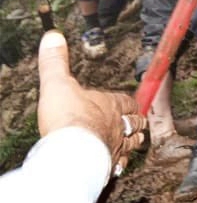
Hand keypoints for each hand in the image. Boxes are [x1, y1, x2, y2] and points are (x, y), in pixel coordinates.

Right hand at [37, 30, 145, 174]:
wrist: (69, 153)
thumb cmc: (66, 118)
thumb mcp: (57, 83)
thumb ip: (55, 62)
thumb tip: (53, 36)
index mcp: (110, 104)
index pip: (126, 101)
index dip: (128, 102)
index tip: (130, 104)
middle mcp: (117, 125)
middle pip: (134, 122)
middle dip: (136, 121)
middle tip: (138, 123)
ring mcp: (115, 146)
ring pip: (131, 144)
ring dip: (133, 142)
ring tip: (135, 142)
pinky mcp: (107, 165)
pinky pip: (118, 165)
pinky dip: (119, 164)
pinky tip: (117, 165)